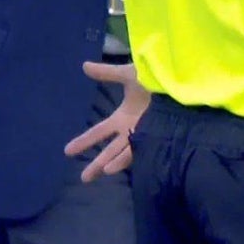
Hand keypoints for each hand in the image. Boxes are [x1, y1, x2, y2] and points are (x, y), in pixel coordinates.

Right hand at [64, 61, 150, 181]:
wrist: (176, 80)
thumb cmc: (154, 77)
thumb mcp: (127, 74)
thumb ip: (107, 73)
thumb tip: (84, 65)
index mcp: (123, 118)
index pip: (99, 132)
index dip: (84, 141)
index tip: (67, 151)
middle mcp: (131, 130)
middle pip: (110, 150)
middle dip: (97, 163)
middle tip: (83, 178)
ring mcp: (144, 134)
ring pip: (125, 154)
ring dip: (113, 162)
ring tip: (103, 171)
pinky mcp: (157, 136)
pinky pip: (142, 150)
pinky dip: (130, 157)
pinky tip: (119, 166)